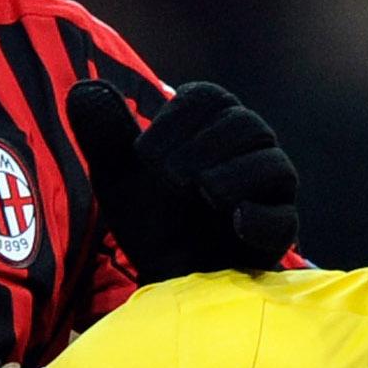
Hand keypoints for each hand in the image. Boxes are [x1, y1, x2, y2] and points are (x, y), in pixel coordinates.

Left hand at [66, 79, 298, 281]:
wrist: (166, 279)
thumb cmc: (149, 216)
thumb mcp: (117, 174)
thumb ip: (103, 132)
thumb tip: (83, 88)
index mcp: (213, 127)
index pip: (209, 97)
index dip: (176, 117)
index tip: (143, 152)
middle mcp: (249, 152)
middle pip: (246, 124)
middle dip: (203, 146)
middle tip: (166, 177)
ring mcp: (269, 194)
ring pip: (273, 165)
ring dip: (233, 174)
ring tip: (200, 191)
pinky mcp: (277, 236)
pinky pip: (283, 220)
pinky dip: (261, 218)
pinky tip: (234, 220)